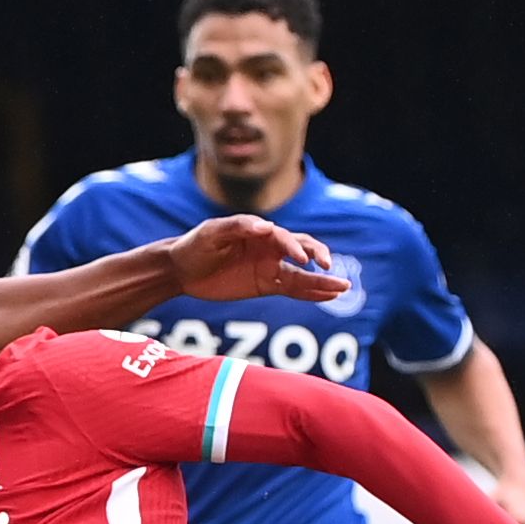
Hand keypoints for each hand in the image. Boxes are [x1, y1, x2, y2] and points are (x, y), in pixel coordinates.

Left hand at [162, 217, 347, 304]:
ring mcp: (270, 267)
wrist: (181, 269)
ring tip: (343, 287)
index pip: (283, 237)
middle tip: (328, 265)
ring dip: (322, 280)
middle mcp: (270, 247)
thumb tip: (265, 226)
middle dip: (317, 255)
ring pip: (302, 274)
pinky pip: (293, 289)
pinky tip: (329, 296)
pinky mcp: (266, 285)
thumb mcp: (211, 232)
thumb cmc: (196, 245)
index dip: (293, 246)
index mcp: (260, 231)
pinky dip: (311, 293)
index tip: (301, 259)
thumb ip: (237, 227)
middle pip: (303, 249)